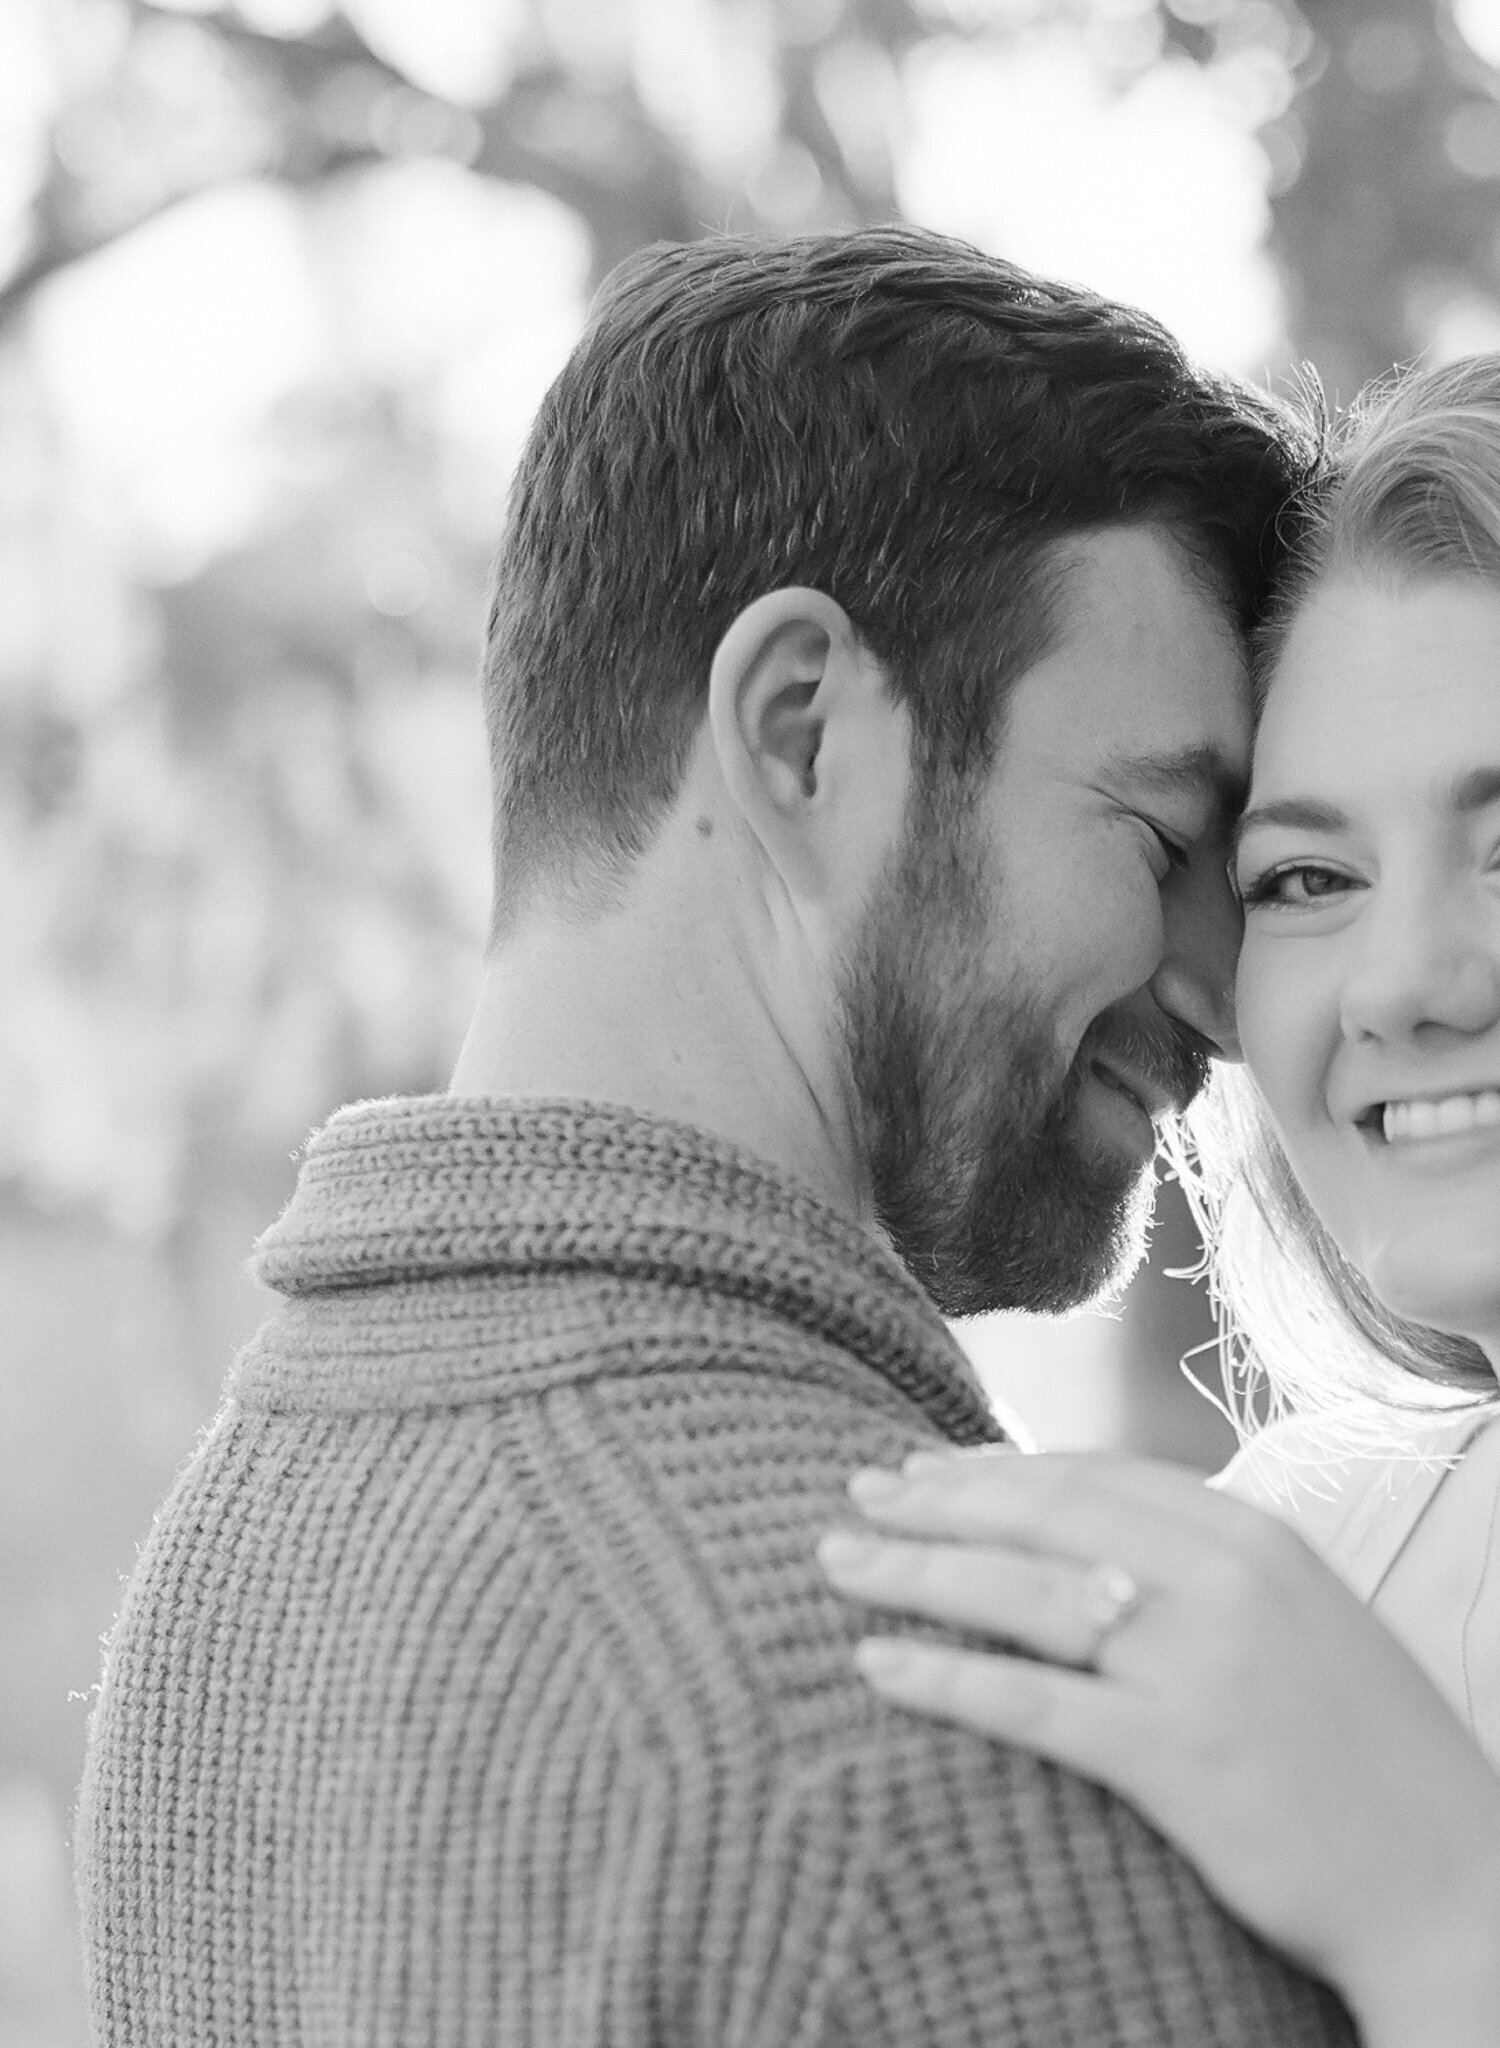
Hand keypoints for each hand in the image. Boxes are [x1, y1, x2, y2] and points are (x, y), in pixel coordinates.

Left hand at [817, 1446, 1499, 2047]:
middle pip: (1042, 1517)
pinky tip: (879, 1668)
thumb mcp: (1296, 1619)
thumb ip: (1202, 1568)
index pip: (1089, 1478)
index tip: (916, 1469)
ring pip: (1022, 1593)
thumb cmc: (1363, 1754)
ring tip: (837, 1565)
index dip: (990, 1469)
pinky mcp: (1176, 1755)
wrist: (1452, 1884)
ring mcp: (1198, 1663)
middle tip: (852, 1499)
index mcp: (1250, 1536)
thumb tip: (1088, 1543)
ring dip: (914, 1572)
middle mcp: (1222, 1578)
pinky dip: (944, 1678)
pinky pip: (1032, 1703)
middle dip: (934, 1502)